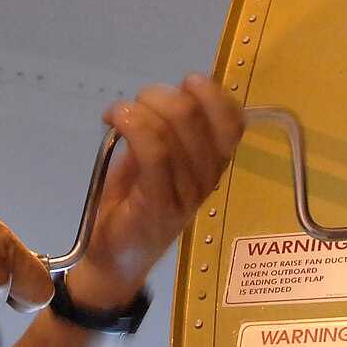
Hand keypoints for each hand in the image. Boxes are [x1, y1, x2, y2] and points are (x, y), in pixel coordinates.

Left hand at [66, 73, 244, 309]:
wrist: (113, 260)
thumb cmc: (133, 203)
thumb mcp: (157, 160)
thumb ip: (167, 130)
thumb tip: (164, 95)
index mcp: (214, 163)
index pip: (233, 120)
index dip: (209, 92)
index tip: (182, 86)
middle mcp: (209, 178)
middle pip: (194, 113)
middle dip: (158, 95)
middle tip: (135, 106)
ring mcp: (187, 194)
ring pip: (170, 128)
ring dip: (137, 108)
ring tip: (118, 115)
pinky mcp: (161, 205)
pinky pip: (155, 152)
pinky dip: (132, 124)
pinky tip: (114, 119)